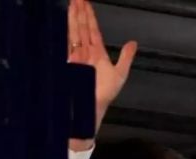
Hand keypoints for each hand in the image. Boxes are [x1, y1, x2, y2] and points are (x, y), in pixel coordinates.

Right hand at [68, 0, 136, 132]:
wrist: (89, 111)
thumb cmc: (102, 97)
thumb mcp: (119, 74)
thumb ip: (125, 57)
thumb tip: (132, 44)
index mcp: (96, 53)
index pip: (92, 29)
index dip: (89, 15)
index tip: (85, 2)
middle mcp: (83, 53)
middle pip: (81, 27)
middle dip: (79, 11)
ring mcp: (74, 56)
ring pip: (73, 31)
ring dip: (72, 16)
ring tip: (72, 2)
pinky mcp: (67, 62)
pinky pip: (65, 43)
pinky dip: (64, 31)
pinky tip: (63, 20)